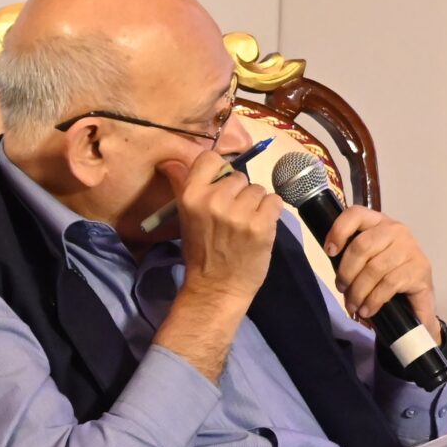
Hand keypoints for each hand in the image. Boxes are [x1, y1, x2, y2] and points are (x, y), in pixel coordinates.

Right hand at [157, 154, 281, 306]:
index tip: (220, 186)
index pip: (210, 158)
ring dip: (255, 204)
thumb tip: (171, 160)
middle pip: (239, 176)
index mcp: (192, 195)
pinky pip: (274, 201)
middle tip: (232, 216)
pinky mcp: (261, 224)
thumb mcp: (185, 216)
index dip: (219, 170)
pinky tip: (259, 227)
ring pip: (258, 189)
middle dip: (239, 193)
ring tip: (245, 224)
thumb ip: (183, 186)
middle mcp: (215, 199)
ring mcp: (239, 212)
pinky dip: (271, 213)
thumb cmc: (201, 251)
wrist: (217, 287)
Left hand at [320, 205, 438, 330]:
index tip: (330, 252)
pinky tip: (368, 310)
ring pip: (374, 268)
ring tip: (354, 306)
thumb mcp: (367, 260)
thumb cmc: (388, 276)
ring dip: (358, 291)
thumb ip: (352, 254)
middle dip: (346, 272)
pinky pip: (388, 284)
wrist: (419, 298)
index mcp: (379, 223)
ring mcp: (410, 248)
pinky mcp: (420, 268)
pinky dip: (373, 300)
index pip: (356, 214)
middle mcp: (396, 230)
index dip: (339, 230)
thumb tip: (331, 256)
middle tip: (342, 290)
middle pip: (361, 246)